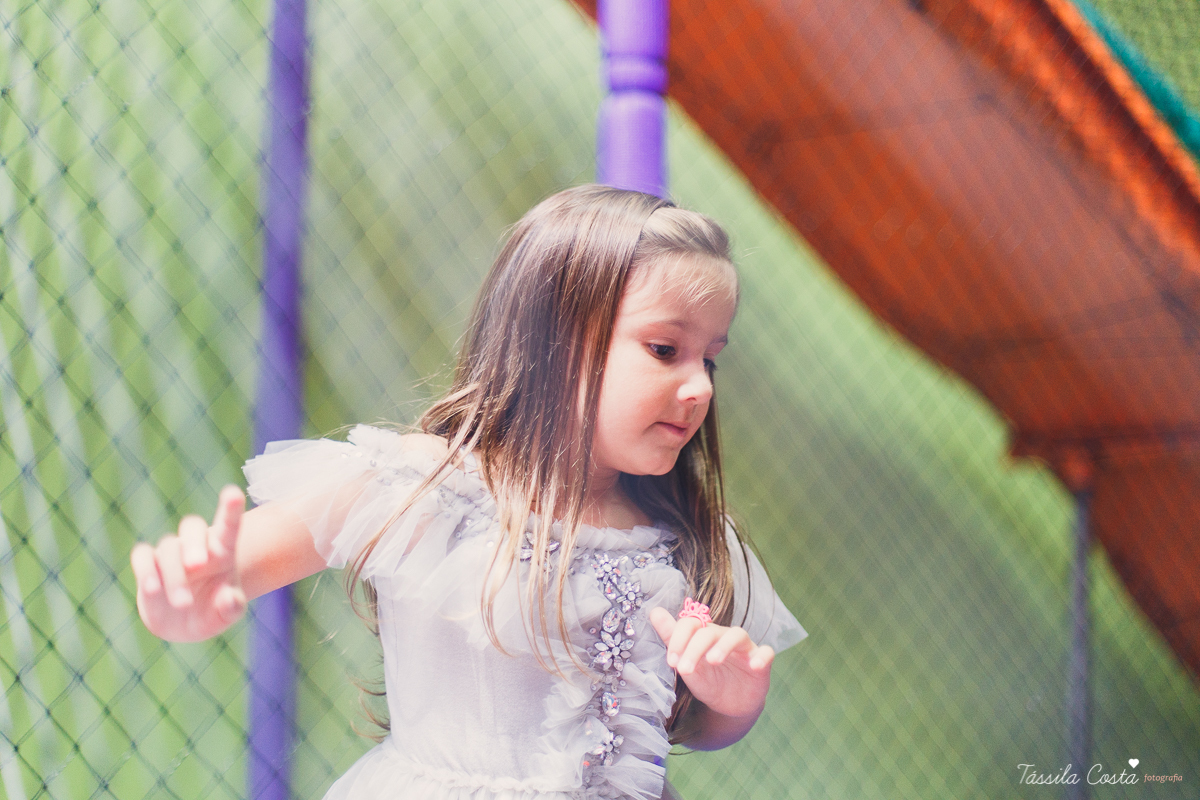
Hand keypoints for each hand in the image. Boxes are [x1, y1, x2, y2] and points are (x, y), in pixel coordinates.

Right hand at [131, 486, 246, 641]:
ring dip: (174, 575)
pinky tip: (152, 589)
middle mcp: (196, 546)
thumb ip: (231, 607)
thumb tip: (230, 598)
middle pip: (192, 526)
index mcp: (222, 551)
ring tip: (183, 603)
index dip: (230, 509)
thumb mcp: (226, 615)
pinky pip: (143, 556)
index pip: (228, 526)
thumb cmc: (212, 612)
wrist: (184, 624)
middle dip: (194, 543)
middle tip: (198, 565)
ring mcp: (171, 553)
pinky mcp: (149, 564)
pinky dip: (146, 570)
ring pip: (168, 548)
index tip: (233, 493)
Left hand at [649, 606, 773, 720]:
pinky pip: (766, 653)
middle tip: (684, 669)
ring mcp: (744, 648)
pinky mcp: (761, 662)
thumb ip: (672, 639)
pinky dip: (762, 656)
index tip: (671, 661)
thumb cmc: (709, 680)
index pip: (691, 624)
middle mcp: (724, 636)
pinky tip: (755, 665)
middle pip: (710, 631)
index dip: (678, 638)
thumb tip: (654, 611)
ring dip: (724, 645)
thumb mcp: (688, 665)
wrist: (730, 706)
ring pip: (737, 635)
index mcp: (704, 635)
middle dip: (694, 649)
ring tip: (712, 661)